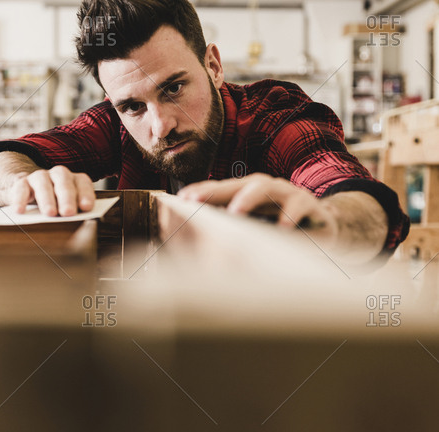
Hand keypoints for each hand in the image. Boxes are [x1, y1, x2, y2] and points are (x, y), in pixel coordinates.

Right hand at [10, 165, 95, 216]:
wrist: (27, 193)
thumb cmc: (54, 204)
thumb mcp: (65, 208)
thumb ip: (72, 213)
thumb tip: (77, 227)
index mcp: (73, 180)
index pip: (82, 183)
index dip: (85, 194)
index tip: (87, 207)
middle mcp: (58, 175)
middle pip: (64, 182)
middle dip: (67, 197)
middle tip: (68, 212)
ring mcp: (39, 177)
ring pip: (43, 184)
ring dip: (47, 199)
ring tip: (50, 213)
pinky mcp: (22, 183)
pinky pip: (21, 189)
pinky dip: (20, 199)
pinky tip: (20, 210)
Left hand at [177, 173, 337, 238]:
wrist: (326, 230)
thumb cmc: (282, 231)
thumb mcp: (254, 231)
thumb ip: (231, 233)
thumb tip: (198, 242)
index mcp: (250, 194)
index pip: (223, 190)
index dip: (202, 192)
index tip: (181, 198)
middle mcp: (268, 189)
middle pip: (239, 184)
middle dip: (216, 191)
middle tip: (196, 200)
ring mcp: (289, 194)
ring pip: (267, 188)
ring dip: (248, 199)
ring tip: (235, 212)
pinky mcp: (310, 205)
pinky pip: (298, 207)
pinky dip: (289, 216)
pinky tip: (280, 228)